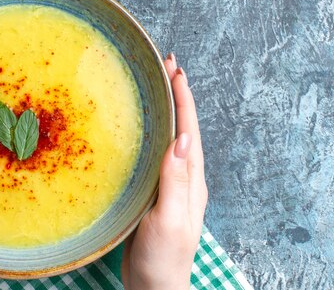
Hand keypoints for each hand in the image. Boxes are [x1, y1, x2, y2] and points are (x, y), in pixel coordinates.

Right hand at [122, 53, 207, 289]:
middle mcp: (184, 178)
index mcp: (191, 180)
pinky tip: (142, 129)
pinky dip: (152, 134)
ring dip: (166, 111)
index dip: (183, 99)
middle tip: (165, 66)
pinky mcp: (155, 193)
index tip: (175, 70)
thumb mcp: (170, 219)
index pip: (189, 130)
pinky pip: (156, 155)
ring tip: (156, 87)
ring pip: (170, 138)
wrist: (155, 288)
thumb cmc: (165, 259)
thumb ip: (175, 181)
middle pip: (182, 128)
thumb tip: (181, 139)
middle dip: (177, 96)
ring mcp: (170, 185)